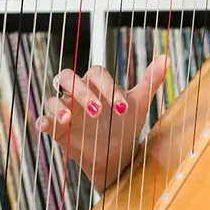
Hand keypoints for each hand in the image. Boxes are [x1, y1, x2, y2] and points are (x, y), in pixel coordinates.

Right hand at [37, 55, 168, 192]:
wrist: (118, 153)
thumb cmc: (127, 122)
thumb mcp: (140, 102)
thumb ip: (150, 80)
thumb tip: (166, 57)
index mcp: (97, 83)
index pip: (97, 74)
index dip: (109, 87)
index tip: (123, 108)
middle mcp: (79, 93)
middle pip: (68, 77)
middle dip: (81, 91)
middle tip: (98, 110)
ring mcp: (66, 110)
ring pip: (53, 98)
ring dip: (59, 106)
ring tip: (69, 118)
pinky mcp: (57, 129)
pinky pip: (43, 120)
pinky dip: (43, 121)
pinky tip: (47, 125)